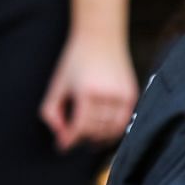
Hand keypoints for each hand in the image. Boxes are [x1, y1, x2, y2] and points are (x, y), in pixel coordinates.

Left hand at [39, 32, 138, 150]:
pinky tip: (103, 130)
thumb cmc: (75, 60)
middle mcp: (108, 95)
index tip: (62, 147)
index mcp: (87, 91)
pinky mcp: (131, 94)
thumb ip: (52, 113)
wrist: (100, 37)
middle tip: (73, 138)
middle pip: (96, 129)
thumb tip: (61, 136)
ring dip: (99, 137)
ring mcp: (122, 95)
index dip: (70, 139)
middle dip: (83, 138)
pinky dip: (114, 129)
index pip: (80, 126)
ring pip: (112, 129)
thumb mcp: (57, 85)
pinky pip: (124, 120)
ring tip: (88, 138)